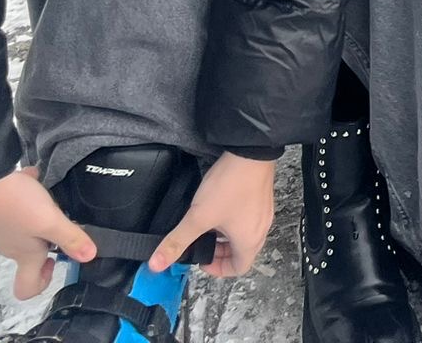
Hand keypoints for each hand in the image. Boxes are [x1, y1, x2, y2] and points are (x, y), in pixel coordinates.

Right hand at [0, 167, 95, 301]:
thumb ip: (70, 238)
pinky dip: (27, 193)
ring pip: (26, 227)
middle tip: (62, 221)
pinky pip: (17, 204)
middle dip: (50, 240)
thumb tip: (90, 257)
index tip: (56, 261)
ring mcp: (1, 226)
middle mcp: (11, 244)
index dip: (43, 283)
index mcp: (24, 254)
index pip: (26, 287)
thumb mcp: (49, 221)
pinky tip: (34, 178)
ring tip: (50, 196)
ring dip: (41, 214)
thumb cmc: (14, 205)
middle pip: (30, 253)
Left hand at [151, 152, 276, 278]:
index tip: (202, 260)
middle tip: (201, 244)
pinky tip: (220, 205)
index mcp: (249, 241)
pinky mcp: (262, 197)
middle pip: (242, 252)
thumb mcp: (198, 217)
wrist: (250, 152)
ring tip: (209, 224)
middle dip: (220, 252)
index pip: (239, 268)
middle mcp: (261, 230)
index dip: (218, 270)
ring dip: (227, 235)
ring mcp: (264, 212)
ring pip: (245, 234)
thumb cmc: (230, 186)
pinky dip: (235, 220)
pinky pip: (249, 218)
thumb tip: (156, 264)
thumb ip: (177, 241)